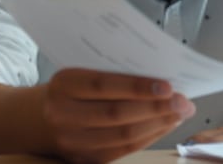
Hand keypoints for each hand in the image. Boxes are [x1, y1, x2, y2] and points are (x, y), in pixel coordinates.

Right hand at [42, 68, 195, 162]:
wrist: (38, 117)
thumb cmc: (71, 86)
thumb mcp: (82, 68)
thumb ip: (112, 69)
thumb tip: (158, 73)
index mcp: (64, 84)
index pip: (104, 85)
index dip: (137, 87)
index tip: (168, 85)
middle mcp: (63, 115)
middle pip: (117, 114)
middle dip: (157, 108)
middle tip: (184, 101)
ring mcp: (72, 142)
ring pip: (123, 135)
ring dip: (158, 124)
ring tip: (180, 113)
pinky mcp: (83, 159)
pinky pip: (123, 150)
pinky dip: (149, 137)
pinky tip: (165, 125)